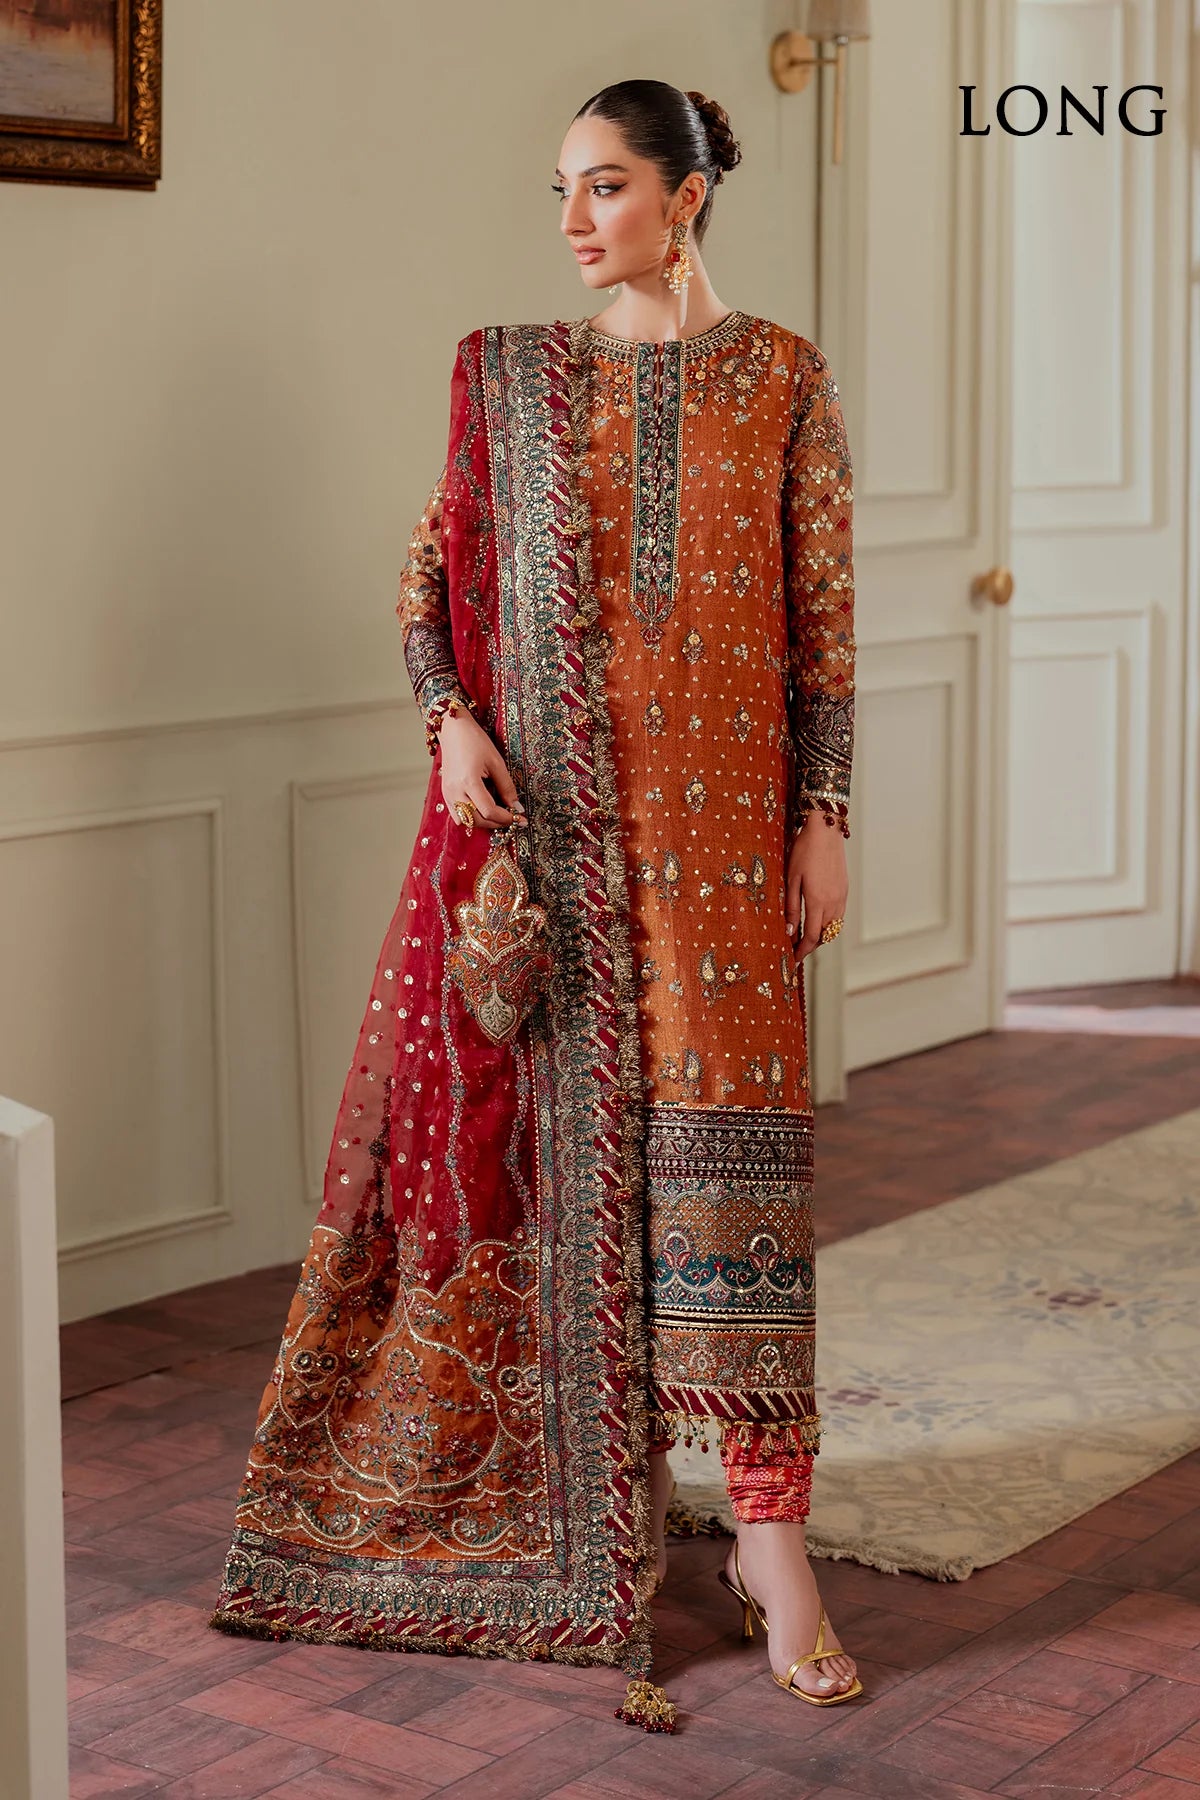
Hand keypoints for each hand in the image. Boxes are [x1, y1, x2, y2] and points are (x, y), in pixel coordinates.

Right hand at [438, 709, 526, 829]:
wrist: (453, 730)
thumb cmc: (475, 741)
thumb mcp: (496, 762)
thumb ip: (507, 787)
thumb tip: (517, 807)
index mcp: (468, 781)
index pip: (489, 811)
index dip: (506, 818)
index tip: (520, 818)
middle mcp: (455, 791)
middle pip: (477, 820)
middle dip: (496, 823)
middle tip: (512, 819)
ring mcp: (447, 793)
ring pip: (466, 821)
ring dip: (484, 822)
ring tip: (499, 815)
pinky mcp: (445, 793)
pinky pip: (458, 815)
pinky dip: (472, 817)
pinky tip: (483, 810)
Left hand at [785, 814, 847, 959]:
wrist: (825, 831)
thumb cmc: (804, 851)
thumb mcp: (791, 879)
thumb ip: (791, 907)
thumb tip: (789, 931)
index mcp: (818, 901)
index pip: (810, 936)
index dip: (801, 951)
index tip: (792, 960)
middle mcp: (833, 902)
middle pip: (823, 935)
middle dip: (810, 946)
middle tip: (795, 951)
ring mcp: (841, 897)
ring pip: (833, 927)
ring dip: (820, 936)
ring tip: (804, 938)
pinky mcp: (844, 890)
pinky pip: (839, 916)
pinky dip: (829, 924)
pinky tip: (818, 920)